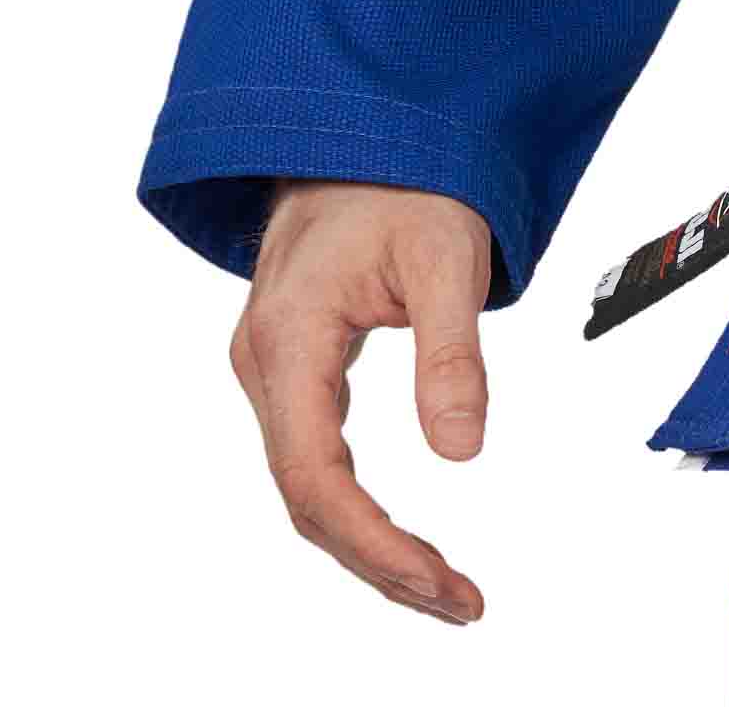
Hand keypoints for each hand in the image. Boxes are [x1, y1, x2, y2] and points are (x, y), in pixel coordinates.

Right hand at [228, 177, 497, 624]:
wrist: (360, 127)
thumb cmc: (401, 176)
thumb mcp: (446, 256)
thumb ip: (451, 353)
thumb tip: (462, 451)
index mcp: (289, 338)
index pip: (315, 478)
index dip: (374, 543)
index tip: (437, 581)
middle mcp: (265, 363)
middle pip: (308, 499)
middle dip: (380, 561)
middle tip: (458, 602)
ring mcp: (273, 369)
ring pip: (308, 486)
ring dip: (369, 544)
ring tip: (441, 587)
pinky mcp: (293, 369)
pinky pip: (315, 459)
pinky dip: (358, 508)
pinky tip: (400, 537)